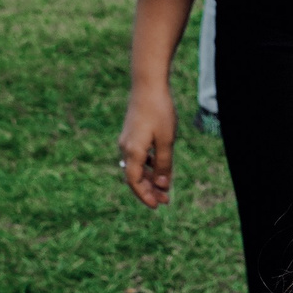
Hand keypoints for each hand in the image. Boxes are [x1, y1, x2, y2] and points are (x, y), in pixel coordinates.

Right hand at [119, 77, 175, 207]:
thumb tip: (163, 184)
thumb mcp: (166, 141)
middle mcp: (125, 147)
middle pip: (134, 176)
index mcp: (132, 151)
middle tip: (165, 200)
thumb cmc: (159, 112)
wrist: (147, 86)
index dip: (145, 195)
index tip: (157, 205)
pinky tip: (159, 169)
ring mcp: (127, 140)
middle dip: (149, 190)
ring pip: (136, 167)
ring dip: (149, 179)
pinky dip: (147, 166)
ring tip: (165, 187)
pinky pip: (137, 156)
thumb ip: (164, 163)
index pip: (134, 181)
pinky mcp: (131, 134)